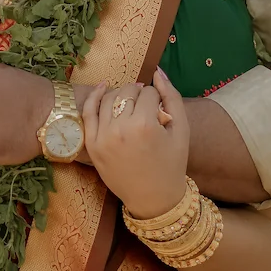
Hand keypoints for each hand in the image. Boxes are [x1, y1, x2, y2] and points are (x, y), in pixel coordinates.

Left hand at [79, 69, 189, 218]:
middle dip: (139, 94)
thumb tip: (158, 71)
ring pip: (108, 98)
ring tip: (131, 102)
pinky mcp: (92, 145)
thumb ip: (172, 97)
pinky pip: (88, 112)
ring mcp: (102, 137)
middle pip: (127, 93)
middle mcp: (120, 129)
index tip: (161, 112)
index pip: (148, 93)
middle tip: (146, 106)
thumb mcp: (181, 130)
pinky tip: (104, 87)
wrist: (154, 198)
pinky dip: (95, 96)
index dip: (157, 99)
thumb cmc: (172, 164)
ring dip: (121, 95)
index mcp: (145, 126)